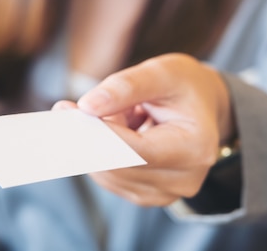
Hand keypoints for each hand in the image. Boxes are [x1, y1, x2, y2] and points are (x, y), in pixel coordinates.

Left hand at [53, 53, 233, 206]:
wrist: (201, 106)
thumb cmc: (183, 85)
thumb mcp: (162, 71)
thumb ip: (126, 86)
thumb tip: (87, 107)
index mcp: (196, 147)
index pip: (136, 150)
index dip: (100, 133)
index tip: (67, 112)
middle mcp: (184, 180)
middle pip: (118, 167)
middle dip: (89, 138)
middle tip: (66, 109)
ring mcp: (166, 194)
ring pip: (107, 174)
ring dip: (97, 144)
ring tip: (116, 112)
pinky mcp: (147, 195)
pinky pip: (109, 178)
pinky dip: (101, 154)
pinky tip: (116, 129)